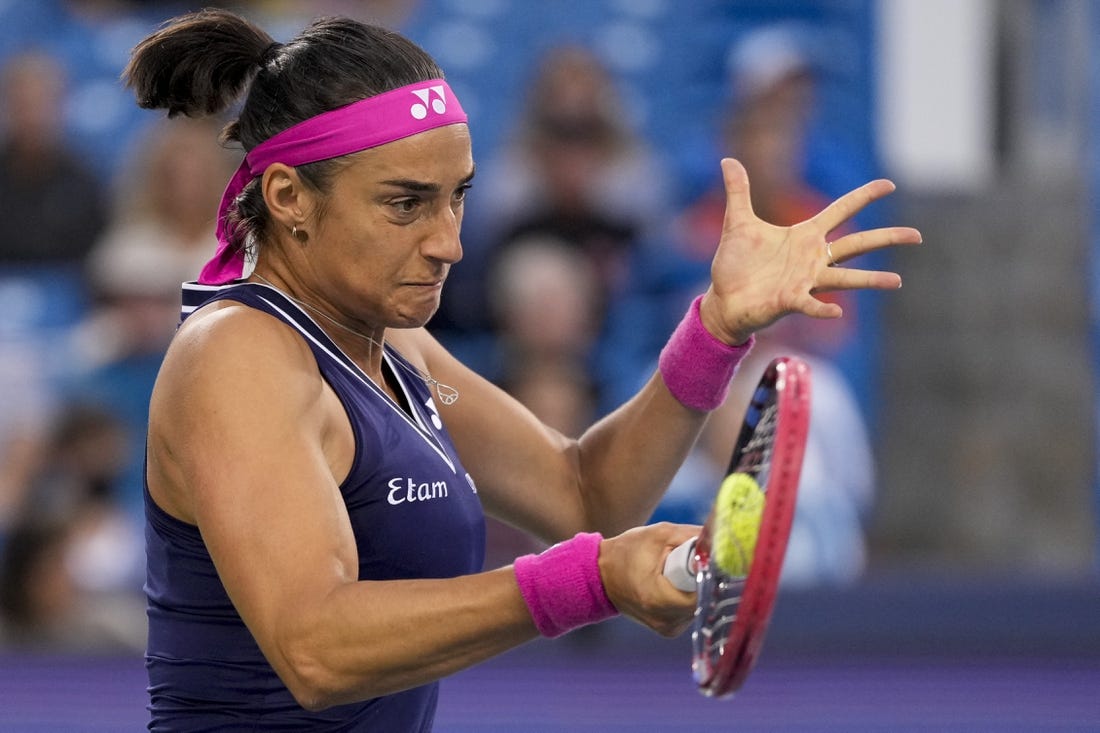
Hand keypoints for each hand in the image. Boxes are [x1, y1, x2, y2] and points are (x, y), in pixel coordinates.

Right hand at [598, 522, 699, 637]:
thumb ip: (695, 537)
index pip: (703, 589)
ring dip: (694, 586)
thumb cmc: (627, 552)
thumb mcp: (660, 534)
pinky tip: (672, 583)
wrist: (600, 575)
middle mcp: (665, 620)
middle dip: (700, 576)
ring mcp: (668, 628)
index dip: (708, 570)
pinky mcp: (669, 629)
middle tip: (685, 560)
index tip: (706, 556)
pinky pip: (691, 609)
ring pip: (699, 604)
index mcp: (658, 598)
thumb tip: (724, 540)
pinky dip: (687, 594)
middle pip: (704, 597)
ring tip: (673, 572)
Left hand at [699, 158, 921, 344]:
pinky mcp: (790, 301)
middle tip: (917, 235)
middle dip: (886, 238)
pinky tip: (838, 312)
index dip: (863, 196)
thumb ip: (738, 191)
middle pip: (856, 245)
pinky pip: (812, 305)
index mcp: (804, 236)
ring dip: (871, 280)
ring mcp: (805, 281)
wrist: (723, 300)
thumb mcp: (737, 222)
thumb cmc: (735, 264)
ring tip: (897, 280)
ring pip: (845, 279)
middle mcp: (812, 259)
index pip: (840, 211)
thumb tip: (727, 159)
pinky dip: (823, 309)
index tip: (889, 184)